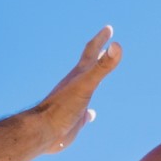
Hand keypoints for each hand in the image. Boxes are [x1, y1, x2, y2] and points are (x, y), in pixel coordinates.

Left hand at [32, 26, 123, 153]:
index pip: (91, 51)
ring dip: (92, 80)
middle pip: (89, 66)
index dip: (101, 39)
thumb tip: (117, 46)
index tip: (108, 29)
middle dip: (98, 54)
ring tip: (97, 76)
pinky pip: (84, 114)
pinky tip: (90, 115)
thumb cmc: (63, 107)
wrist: (43, 131)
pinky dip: (89, 113)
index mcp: (79, 75)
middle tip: (106, 44)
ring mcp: (75, 102)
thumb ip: (102, 66)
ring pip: (86, 88)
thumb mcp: (86, 84)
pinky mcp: (74, 119)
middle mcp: (76, 86)